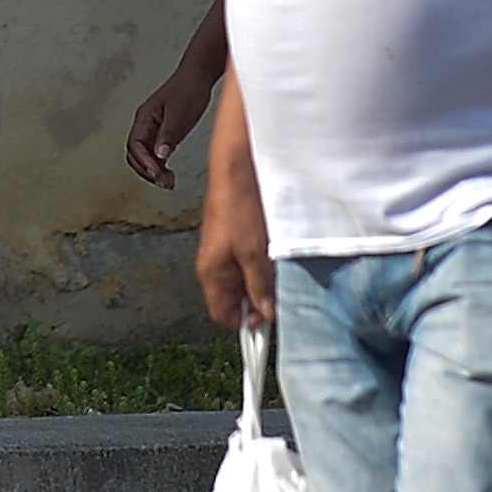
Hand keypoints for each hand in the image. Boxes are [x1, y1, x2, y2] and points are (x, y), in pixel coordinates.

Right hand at [125, 54, 209, 190]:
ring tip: (168, 183)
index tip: (158, 173)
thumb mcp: (180, 114)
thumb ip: (169, 135)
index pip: (135, 145)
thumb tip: (160, 156)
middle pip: (135, 155)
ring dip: (153, 172)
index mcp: (144, 118)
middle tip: (163, 182)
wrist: (198, 77)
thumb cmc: (189, 89)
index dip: (144, 162)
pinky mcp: (163, 133)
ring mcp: (153, 130)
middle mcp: (145, 125)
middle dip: (147, 171)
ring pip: (145, 157)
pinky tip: (170, 173)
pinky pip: (155, 154)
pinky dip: (160, 166)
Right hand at [194, 192, 274, 336]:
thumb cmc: (240, 207)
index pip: (223, 315)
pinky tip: (278, 254)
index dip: (245, 322)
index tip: (268, 324)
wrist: (238, 168)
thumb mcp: (254, 253)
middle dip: (258, 301)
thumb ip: (259, 286)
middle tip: (280, 295)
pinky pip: (250, 262)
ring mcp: (225, 250)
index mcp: (211, 273)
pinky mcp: (236, 237)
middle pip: (235, 299)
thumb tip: (265, 314)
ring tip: (281, 270)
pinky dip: (264, 264)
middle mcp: (214, 265)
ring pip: (245, 280)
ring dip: (264, 281)